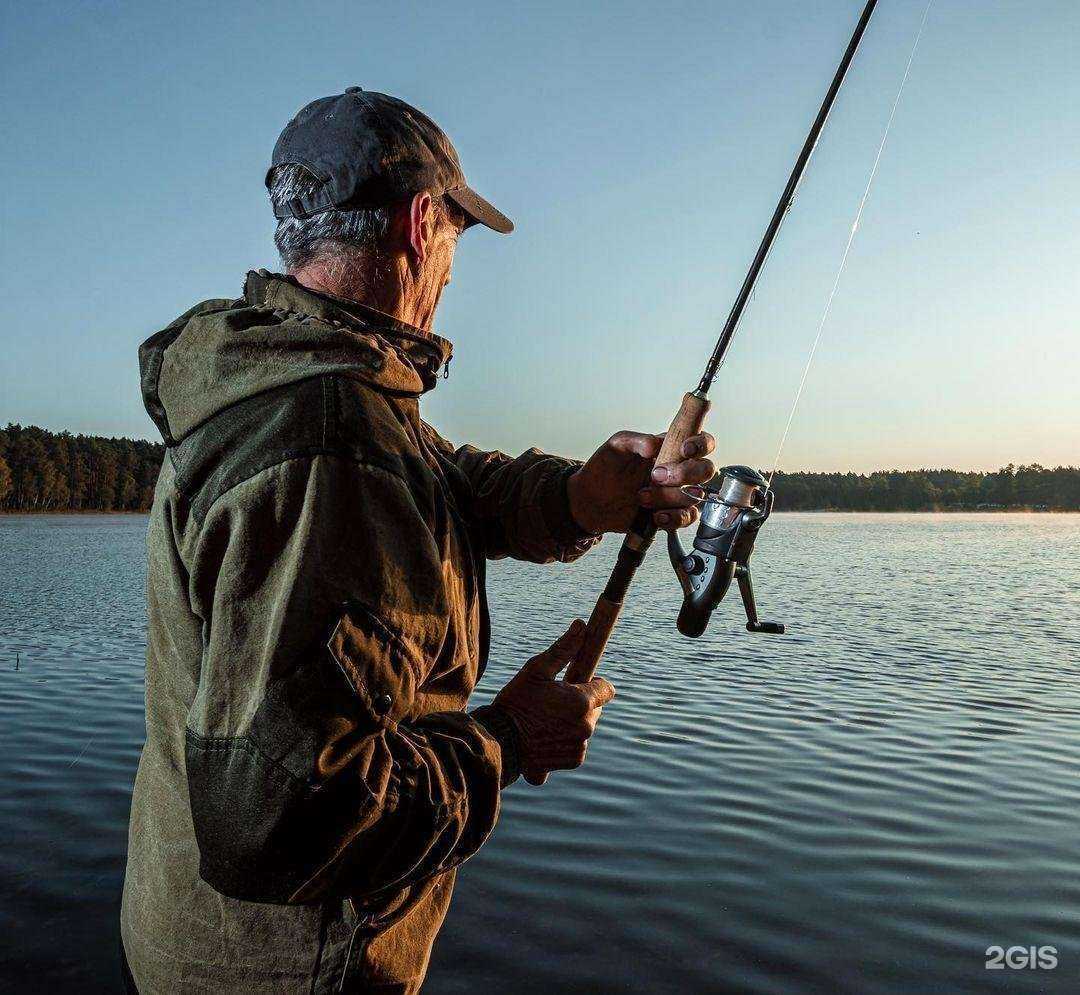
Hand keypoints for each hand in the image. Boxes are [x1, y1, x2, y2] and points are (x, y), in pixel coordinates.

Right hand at [492, 620, 614, 785]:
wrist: (498, 742)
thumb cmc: (516, 702)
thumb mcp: (536, 670)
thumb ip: (563, 648)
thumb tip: (581, 625)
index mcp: (582, 702)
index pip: (606, 688)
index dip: (592, 683)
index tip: (575, 682)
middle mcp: (586, 726)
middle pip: (595, 709)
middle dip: (580, 704)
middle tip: (553, 702)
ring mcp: (580, 746)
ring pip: (584, 727)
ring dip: (571, 723)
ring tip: (544, 720)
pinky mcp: (572, 761)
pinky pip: (576, 746)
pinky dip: (564, 741)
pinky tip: (543, 736)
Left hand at [567, 430, 715, 533]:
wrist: (591, 501)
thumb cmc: (604, 468)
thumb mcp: (616, 446)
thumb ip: (635, 440)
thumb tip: (653, 445)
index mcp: (670, 448)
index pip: (701, 442)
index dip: (700, 444)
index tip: (684, 451)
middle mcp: (678, 470)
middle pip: (706, 470)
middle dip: (686, 474)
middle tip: (656, 476)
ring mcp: (676, 494)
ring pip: (694, 496)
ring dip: (669, 497)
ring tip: (641, 497)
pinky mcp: (671, 514)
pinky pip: (687, 518)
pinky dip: (674, 518)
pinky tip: (656, 515)